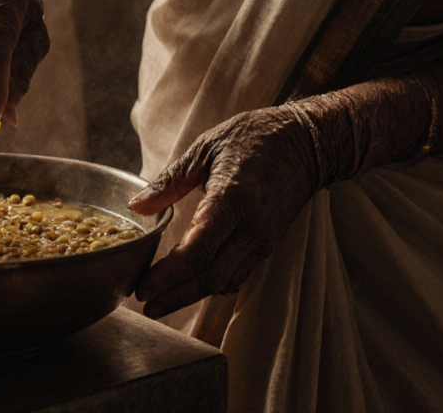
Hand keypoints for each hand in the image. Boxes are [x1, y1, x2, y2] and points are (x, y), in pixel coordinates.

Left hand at [128, 105, 320, 318]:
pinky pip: (237, 274)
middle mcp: (251, 227)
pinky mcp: (267, 244)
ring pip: (225, 281)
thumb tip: (136, 206)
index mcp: (233, 198)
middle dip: (175, 296)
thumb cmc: (254, 139)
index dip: (168, 275)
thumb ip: (169, 181)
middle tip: (144, 303)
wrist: (306, 144)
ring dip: (191, 295)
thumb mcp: (205, 149)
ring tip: (160, 300)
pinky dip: (212, 285)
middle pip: (210, 277)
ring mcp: (263, 239)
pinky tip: (190, 285)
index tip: (143, 288)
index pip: (198, 249)